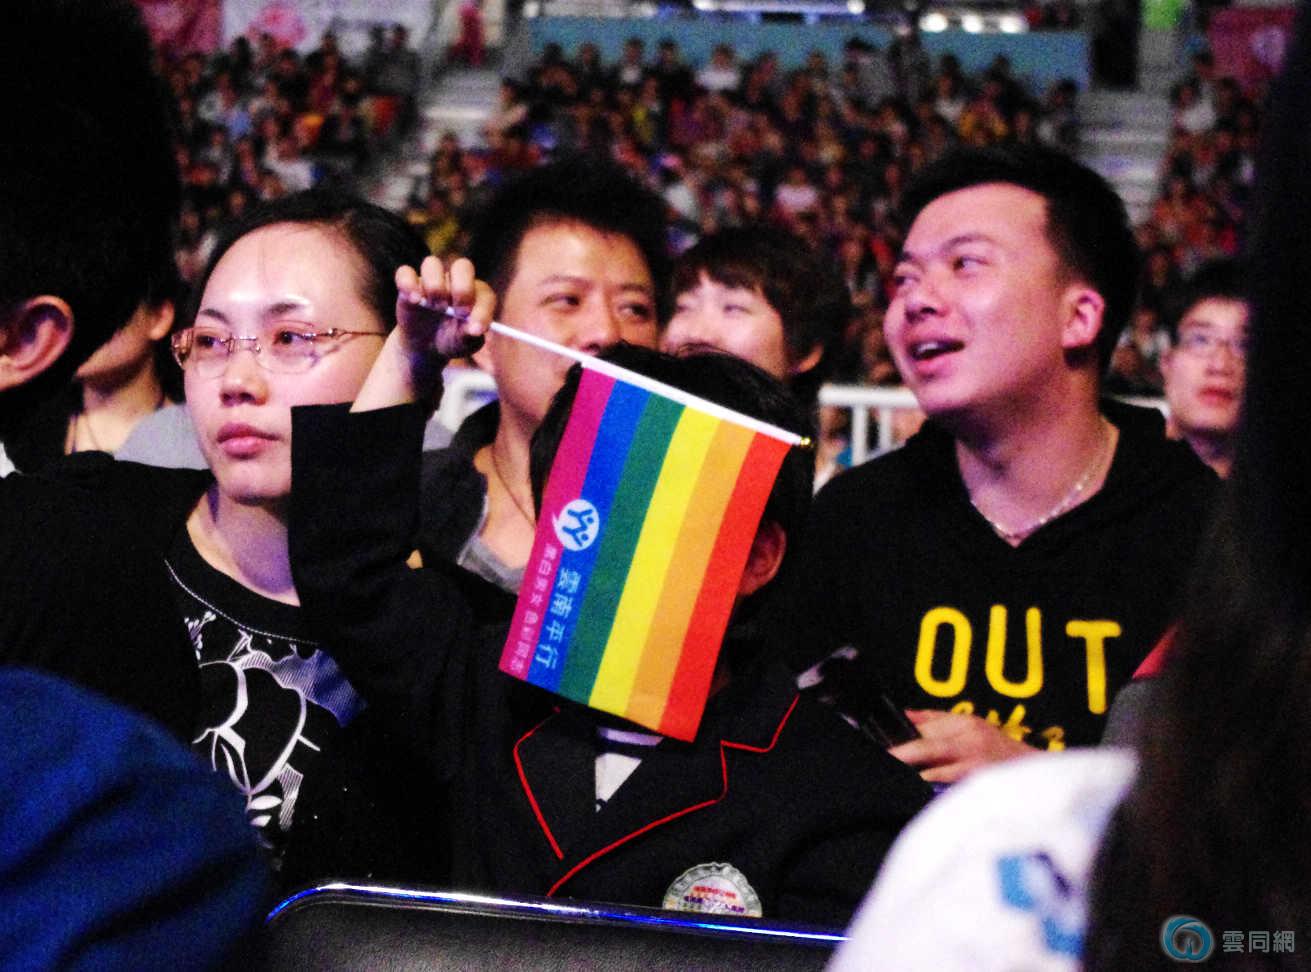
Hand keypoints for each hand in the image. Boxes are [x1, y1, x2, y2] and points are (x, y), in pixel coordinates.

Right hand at [394, 255, 491, 360]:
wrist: (425, 346)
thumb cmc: (451, 340)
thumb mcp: (463, 344)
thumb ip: (470, 336)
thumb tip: (474, 330)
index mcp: (476, 294)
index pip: (484, 294)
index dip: (482, 310)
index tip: (476, 328)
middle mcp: (455, 281)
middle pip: (462, 266)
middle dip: (462, 288)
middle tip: (459, 312)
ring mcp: (431, 279)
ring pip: (432, 263)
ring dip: (434, 286)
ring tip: (435, 308)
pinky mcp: (409, 284)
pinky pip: (405, 272)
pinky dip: (407, 283)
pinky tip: (414, 300)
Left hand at [887, 709, 1035, 784]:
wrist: (1036, 772)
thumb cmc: (998, 750)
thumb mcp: (970, 726)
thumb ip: (935, 720)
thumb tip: (903, 715)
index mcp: (964, 724)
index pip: (923, 728)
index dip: (898, 737)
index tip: (876, 744)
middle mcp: (969, 741)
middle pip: (925, 746)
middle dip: (899, 754)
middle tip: (880, 761)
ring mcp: (976, 766)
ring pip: (935, 771)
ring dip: (912, 775)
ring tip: (891, 779)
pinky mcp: (982, 787)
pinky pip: (950, 791)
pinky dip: (932, 793)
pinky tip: (916, 796)